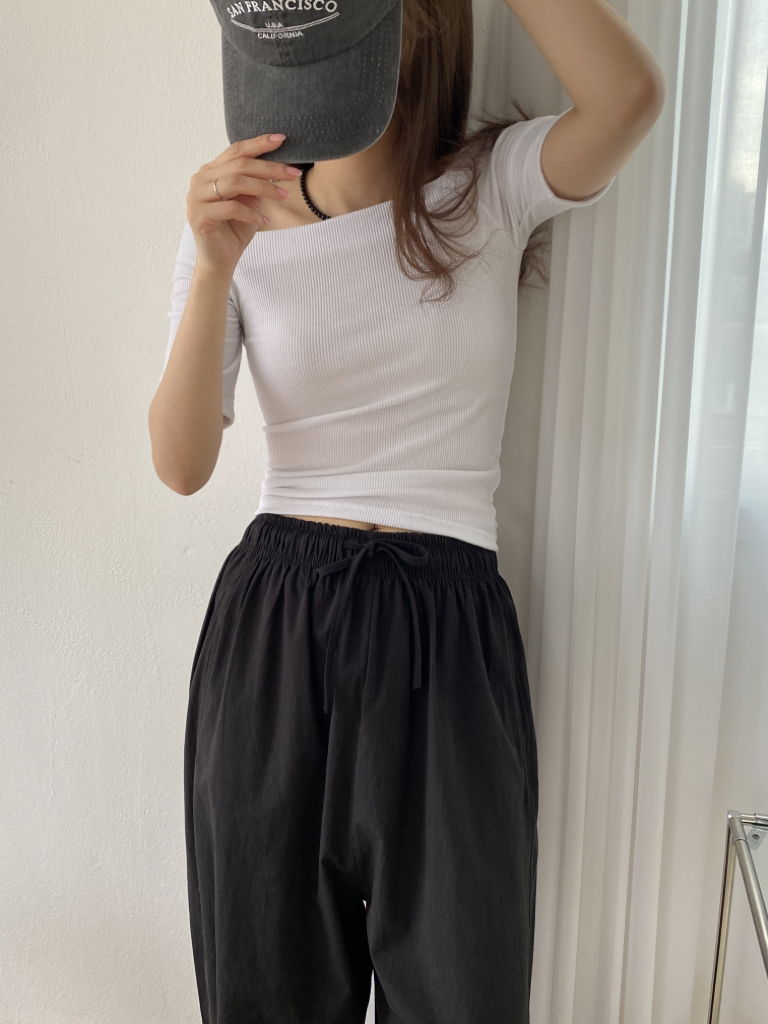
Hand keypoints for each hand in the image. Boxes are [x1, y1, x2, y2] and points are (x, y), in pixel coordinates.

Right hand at [185, 133, 300, 276]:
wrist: (220, 260)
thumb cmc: (235, 229)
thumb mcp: (250, 200)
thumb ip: (256, 181)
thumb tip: (280, 164)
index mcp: (211, 171)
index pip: (236, 151)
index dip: (259, 143)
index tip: (282, 139)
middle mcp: (200, 179)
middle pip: (239, 165)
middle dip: (269, 168)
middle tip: (293, 173)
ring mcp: (196, 197)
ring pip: (235, 183)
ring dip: (264, 188)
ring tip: (284, 196)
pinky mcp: (199, 216)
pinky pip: (231, 208)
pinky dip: (252, 213)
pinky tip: (266, 220)